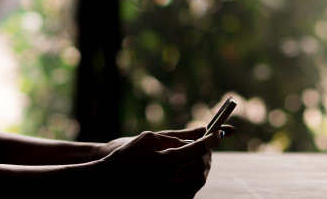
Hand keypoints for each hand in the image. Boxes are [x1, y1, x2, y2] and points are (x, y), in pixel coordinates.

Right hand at [98, 125, 233, 198]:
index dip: (212, 139)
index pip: (199, 148)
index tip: (218, 133)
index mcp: (166, 161)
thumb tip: (196, 134)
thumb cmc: (126, 156)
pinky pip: (190, 192)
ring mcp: (170, 195)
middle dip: (208, 154)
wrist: (108, 182)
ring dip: (203, 167)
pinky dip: (194, 180)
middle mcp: (171, 180)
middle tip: (209, 146)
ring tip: (200, 158)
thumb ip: (175, 136)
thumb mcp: (148, 138)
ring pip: (199, 181)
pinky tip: (190, 172)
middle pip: (202, 166)